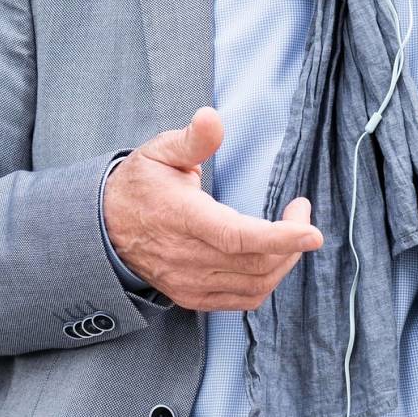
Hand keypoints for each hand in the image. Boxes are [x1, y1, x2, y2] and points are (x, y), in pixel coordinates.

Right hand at [103, 105, 322, 311]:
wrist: (104, 228)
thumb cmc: (141, 184)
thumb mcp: (161, 151)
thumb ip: (193, 138)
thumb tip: (212, 116)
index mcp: (183, 217)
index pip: (237, 236)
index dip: (279, 238)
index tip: (313, 232)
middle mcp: (186, 257)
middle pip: (255, 263)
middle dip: (292, 240)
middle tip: (300, 210)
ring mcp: (189, 282)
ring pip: (254, 286)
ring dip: (284, 262)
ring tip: (291, 232)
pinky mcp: (192, 296)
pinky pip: (242, 300)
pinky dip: (266, 280)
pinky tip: (271, 256)